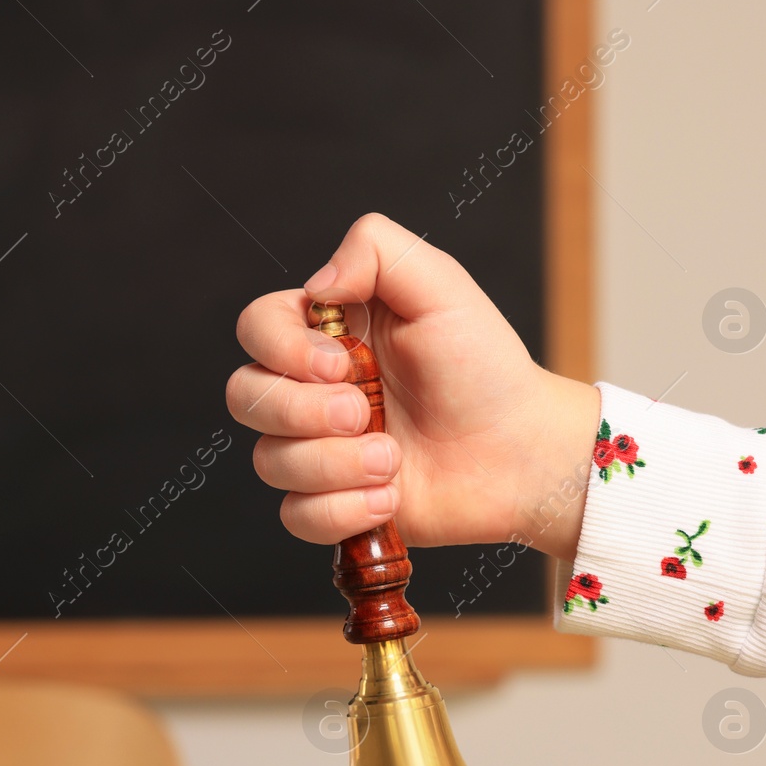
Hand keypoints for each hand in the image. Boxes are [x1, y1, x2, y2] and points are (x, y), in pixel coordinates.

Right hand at [225, 213, 599, 560]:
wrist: (521, 452)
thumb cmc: (484, 368)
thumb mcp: (441, 285)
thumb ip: (375, 250)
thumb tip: (316, 285)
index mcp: (326, 333)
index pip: (256, 327)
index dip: (280, 348)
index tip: (338, 362)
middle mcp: (312, 390)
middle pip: (244, 397)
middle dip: (301, 411)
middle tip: (364, 413)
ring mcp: (318, 450)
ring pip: (269, 461)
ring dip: (333, 464)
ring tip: (392, 460)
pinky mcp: (334, 504)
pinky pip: (295, 516)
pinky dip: (341, 510)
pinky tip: (390, 496)